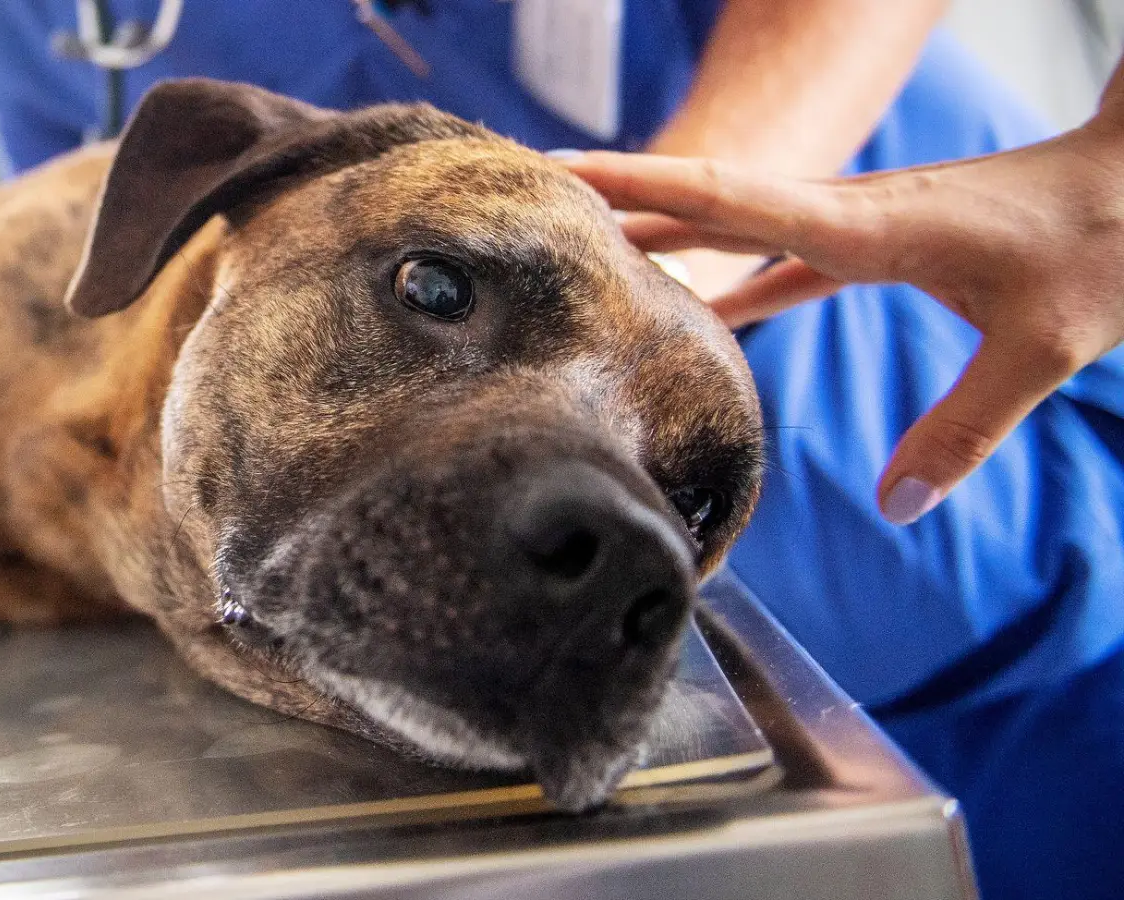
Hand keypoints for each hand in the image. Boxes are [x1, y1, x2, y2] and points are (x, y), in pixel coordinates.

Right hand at [561, 127, 1123, 523]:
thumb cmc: (1105, 245)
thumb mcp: (1044, 345)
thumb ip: (964, 429)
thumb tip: (899, 506)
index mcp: (865, 225)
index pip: (725, 198)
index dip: (638, 187)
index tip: (560, 173)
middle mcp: (845, 213)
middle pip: (705, 202)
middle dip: (617, 202)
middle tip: (532, 208)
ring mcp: (856, 223)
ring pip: (733, 225)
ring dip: (662, 233)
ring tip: (588, 254)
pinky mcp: (877, 241)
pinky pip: (777, 255)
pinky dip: (727, 271)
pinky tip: (701, 305)